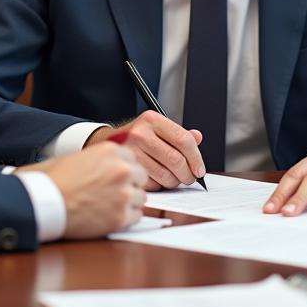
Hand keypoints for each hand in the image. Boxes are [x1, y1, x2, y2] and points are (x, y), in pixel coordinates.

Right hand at [18, 142, 146, 238]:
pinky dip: (126, 218)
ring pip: (141, 197)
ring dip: (129, 202)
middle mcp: (121, 170)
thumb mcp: (74, 157)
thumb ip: (98, 158)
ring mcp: (123, 194)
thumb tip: (106, 162)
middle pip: (140, 177)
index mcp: (110, 152)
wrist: (42, 204)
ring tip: (110, 206)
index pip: (133, 158)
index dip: (124, 168)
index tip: (117, 176)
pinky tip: (110, 216)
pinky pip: (136, 216)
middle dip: (129, 184)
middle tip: (113, 192)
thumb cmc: (51, 181)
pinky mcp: (120, 217)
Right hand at [85, 111, 204, 190]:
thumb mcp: (156, 128)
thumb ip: (178, 134)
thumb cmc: (136, 137)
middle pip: (176, 160)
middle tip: (189, 178)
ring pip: (165, 174)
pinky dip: (159, 186)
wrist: (106, 143)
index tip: (199, 168)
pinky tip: (157, 180)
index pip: (184, 139)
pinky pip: (152, 184)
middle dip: (187, 174)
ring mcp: (131, 152)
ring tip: (175, 180)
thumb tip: (198, 137)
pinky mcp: (126, 169)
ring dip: (175, 182)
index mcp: (152, 120)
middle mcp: (141, 134)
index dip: (196, 157)